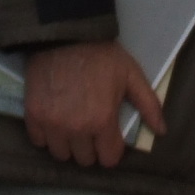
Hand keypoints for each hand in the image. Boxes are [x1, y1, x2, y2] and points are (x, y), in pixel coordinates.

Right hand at [23, 40, 165, 167]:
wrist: (66, 35)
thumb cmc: (102, 55)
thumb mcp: (131, 75)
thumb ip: (148, 104)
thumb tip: (162, 131)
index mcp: (102, 121)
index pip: (108, 159)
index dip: (111, 149)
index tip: (110, 137)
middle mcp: (76, 129)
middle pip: (84, 159)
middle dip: (91, 147)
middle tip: (91, 127)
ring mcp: (52, 124)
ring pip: (61, 154)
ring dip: (68, 144)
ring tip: (72, 125)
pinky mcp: (33, 116)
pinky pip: (39, 141)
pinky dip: (47, 135)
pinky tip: (55, 120)